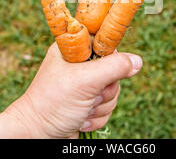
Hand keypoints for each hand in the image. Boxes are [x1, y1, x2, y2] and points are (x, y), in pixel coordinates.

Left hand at [4, 42, 142, 137]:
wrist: (37, 135)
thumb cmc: (53, 103)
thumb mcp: (85, 80)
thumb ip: (114, 67)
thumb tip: (138, 61)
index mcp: (73, 49)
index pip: (103, 40)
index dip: (110, 55)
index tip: (105, 70)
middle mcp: (79, 65)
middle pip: (114, 69)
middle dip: (105, 89)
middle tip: (89, 95)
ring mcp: (84, 85)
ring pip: (113, 90)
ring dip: (101, 106)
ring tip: (81, 109)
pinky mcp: (87, 103)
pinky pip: (107, 107)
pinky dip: (97, 116)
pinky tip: (81, 119)